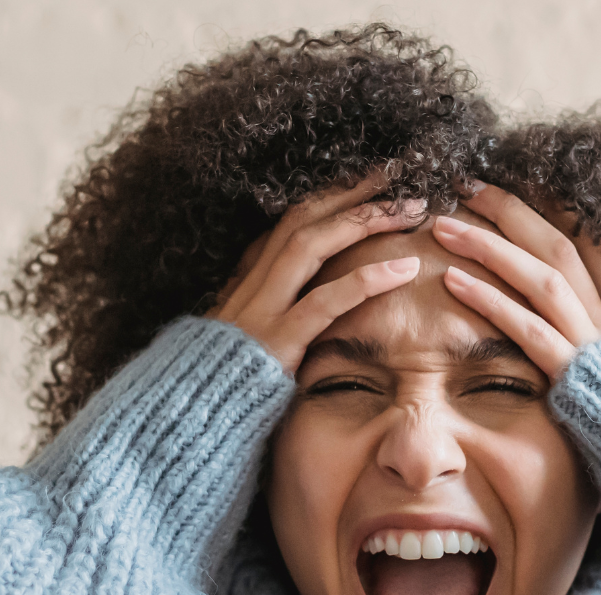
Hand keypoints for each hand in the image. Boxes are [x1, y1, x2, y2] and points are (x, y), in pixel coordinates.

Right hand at [210, 175, 424, 373]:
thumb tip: (288, 300)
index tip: (366, 181)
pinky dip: (367, 280)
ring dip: (365, 220)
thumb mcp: (242, 343)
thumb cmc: (224, 388)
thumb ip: (265, 317)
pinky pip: (326, 301)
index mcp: (246, 282)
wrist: (189, 415)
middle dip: (350, 191)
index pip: (289, 224)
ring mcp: (263, 310)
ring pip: (313, 244)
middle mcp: (252, 285)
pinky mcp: (278, 340)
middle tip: (396, 173)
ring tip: (411, 209)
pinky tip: (404, 268)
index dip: (328, 198)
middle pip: (303, 219)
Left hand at [431, 181, 600, 382]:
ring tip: (443, 228)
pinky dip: (492, 301)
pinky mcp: (576, 375)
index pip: (581, 245)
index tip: (503, 188)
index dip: (542, 211)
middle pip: (558, 245)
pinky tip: (454, 283)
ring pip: (543, 278)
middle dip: (509, 210)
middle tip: (463, 186)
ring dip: (490, 247)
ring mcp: (594, 345)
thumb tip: (568, 326)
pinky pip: (530, 330)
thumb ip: (594, 345)